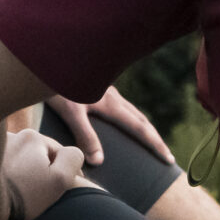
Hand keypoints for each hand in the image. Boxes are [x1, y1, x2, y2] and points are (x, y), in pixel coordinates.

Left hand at [2, 129, 84, 219]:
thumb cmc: (23, 198)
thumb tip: (72, 152)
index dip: (62, 171)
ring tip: (18, 191)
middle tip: (36, 192)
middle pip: (36, 152)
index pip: (57, 151)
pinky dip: (5, 171)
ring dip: (22, 168)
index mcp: (32, 137)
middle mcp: (12, 134)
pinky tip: (2, 186)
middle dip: (40, 168)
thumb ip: (72, 159)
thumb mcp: (59, 181)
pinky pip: (1, 162)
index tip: (58, 190)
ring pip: (18, 156)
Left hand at [48, 88, 174, 165]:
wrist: (50, 58)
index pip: (139, 127)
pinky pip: (119, 106)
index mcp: (110, 103)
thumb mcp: (70, 111)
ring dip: (141, 126)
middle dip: (153, 138)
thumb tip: (100, 161)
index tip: (168, 159)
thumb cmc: (58, 84)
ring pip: (130, 111)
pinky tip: (118, 121)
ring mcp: (106, 90)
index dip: (154, 144)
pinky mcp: (97, 87)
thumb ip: (85, 135)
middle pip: (140, 118)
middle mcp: (112, 96)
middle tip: (167, 155)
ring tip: (147, 140)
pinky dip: (127, 118)